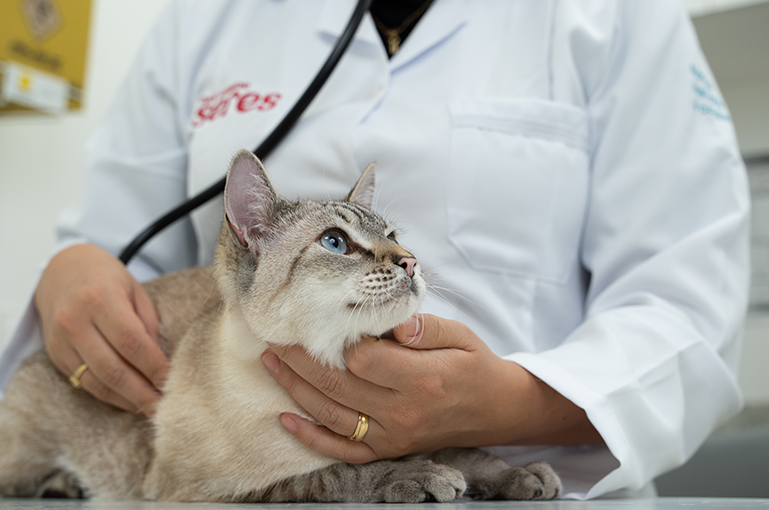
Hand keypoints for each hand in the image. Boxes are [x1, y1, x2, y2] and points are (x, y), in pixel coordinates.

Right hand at [35, 244, 167, 415]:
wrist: (60, 270)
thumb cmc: (104, 278)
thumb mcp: (134, 289)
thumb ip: (148, 324)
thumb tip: (161, 362)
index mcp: (99, 298)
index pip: (131, 342)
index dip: (153, 367)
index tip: (173, 382)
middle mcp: (75, 321)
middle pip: (113, 368)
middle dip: (142, 393)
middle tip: (165, 407)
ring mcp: (61, 341)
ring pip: (97, 381)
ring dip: (127, 399)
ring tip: (150, 408)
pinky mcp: (55, 356)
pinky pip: (84, 383)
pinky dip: (110, 396)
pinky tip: (129, 400)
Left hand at [263, 314, 599, 462]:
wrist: (497, 410)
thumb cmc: (476, 366)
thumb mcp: (460, 336)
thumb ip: (425, 327)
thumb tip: (391, 322)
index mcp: (422, 379)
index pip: (364, 359)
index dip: (337, 339)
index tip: (319, 318)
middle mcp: (403, 412)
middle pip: (338, 384)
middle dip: (300, 358)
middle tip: (275, 334)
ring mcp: (392, 436)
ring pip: (331, 414)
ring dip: (295, 388)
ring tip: (271, 362)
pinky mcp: (387, 450)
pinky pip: (341, 449)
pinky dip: (310, 437)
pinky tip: (285, 418)